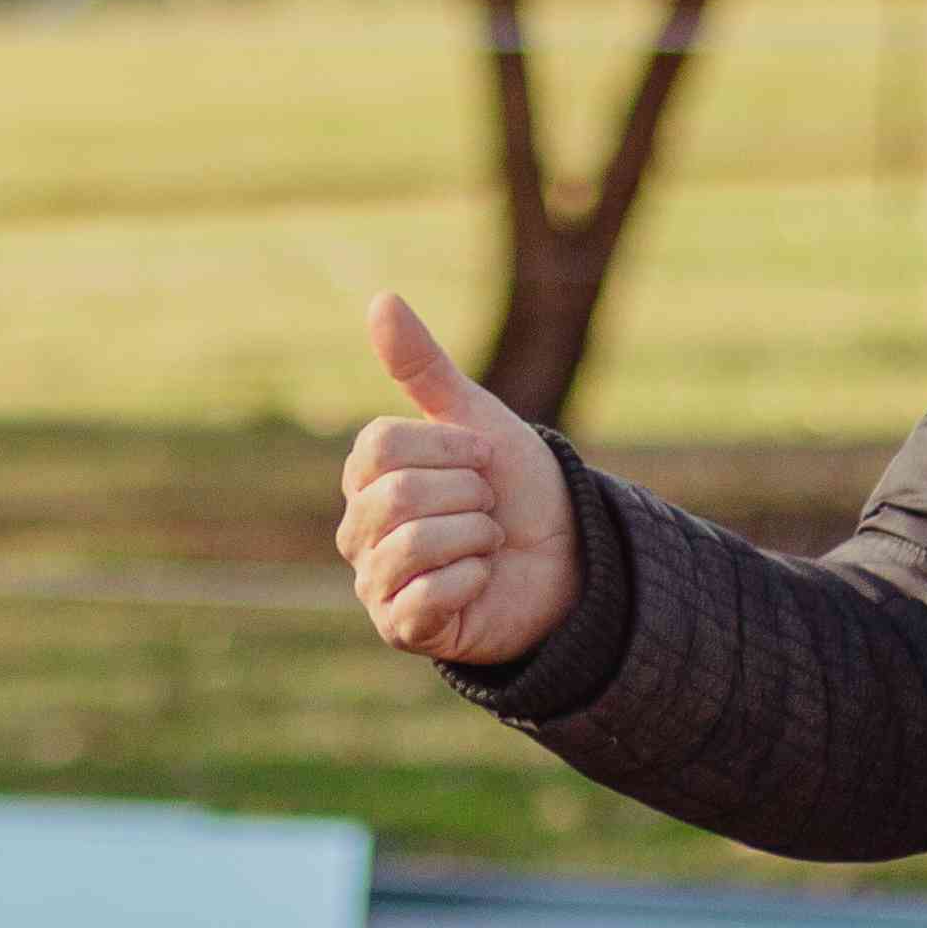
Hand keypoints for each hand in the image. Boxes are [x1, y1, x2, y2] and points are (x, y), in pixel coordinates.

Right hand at [335, 292, 581, 667]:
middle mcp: (358, 529)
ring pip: (411, 546)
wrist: (568, 558)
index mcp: (366, 476)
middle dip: (469, 496)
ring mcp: (375, 581)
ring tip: (487, 544)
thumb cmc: (517, 489)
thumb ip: (424, 366)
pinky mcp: (401, 629)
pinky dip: (473, 580)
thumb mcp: (478, 419)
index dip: (451, 449)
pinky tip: (483, 581)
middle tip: (488, 509)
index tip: (485, 459)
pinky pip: (427, 596)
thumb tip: (380, 298)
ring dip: (475, 538)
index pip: (383, 448)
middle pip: (397, 496)